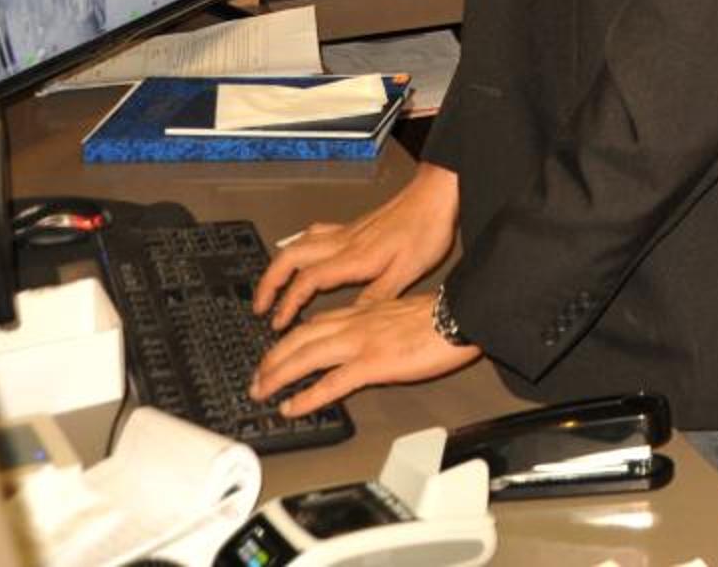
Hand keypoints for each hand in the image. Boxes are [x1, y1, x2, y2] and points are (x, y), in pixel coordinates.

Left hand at [246, 291, 478, 416]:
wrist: (460, 316)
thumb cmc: (440, 316)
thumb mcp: (401, 312)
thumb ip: (378, 323)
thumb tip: (369, 339)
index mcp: (362, 312)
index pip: (314, 324)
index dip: (289, 340)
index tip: (276, 354)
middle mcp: (354, 324)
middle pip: (300, 338)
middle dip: (272, 358)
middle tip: (257, 378)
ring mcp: (361, 343)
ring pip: (306, 356)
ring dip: (278, 375)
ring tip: (262, 392)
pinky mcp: (372, 363)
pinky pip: (331, 383)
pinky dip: (307, 396)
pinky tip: (292, 406)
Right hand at [252, 159, 458, 328]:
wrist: (435, 196)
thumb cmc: (426, 231)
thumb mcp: (407, 273)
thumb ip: (376, 297)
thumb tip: (350, 319)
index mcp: (353, 258)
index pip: (306, 281)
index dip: (287, 303)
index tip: (277, 322)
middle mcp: (343, 242)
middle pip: (290, 257)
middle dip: (269, 282)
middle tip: (260, 306)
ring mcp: (346, 232)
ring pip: (298, 243)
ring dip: (280, 265)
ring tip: (272, 286)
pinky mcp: (354, 227)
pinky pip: (314, 235)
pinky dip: (299, 247)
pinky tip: (301, 254)